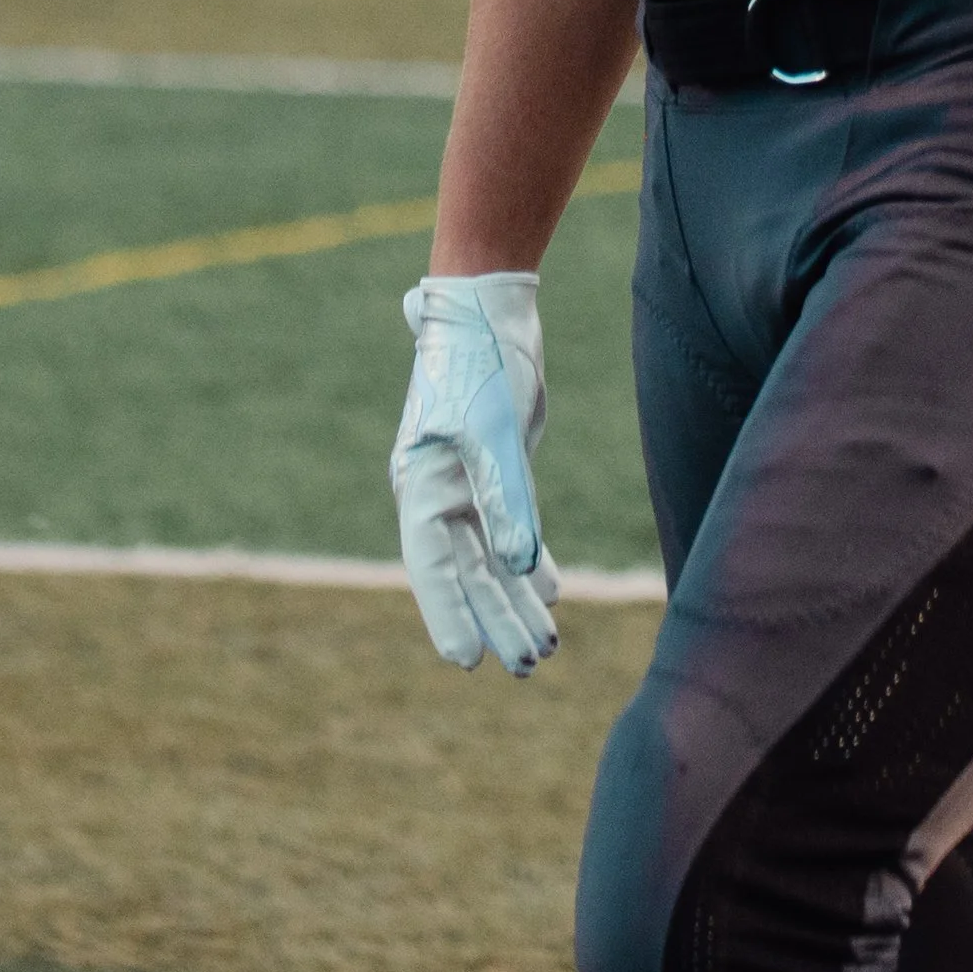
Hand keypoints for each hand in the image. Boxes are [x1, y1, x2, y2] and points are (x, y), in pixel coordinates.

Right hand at [390, 272, 560, 673]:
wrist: (488, 306)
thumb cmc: (479, 363)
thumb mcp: (493, 432)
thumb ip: (506, 499)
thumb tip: (517, 567)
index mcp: (422, 486)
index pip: (434, 567)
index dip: (449, 614)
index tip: (468, 661)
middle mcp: (439, 492)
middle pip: (468, 571)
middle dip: (497, 618)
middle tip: (530, 665)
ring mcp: (465, 481)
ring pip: (493, 555)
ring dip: (517, 597)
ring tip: (546, 644)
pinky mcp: (495, 466)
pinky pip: (510, 527)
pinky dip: (530, 558)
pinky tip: (549, 588)